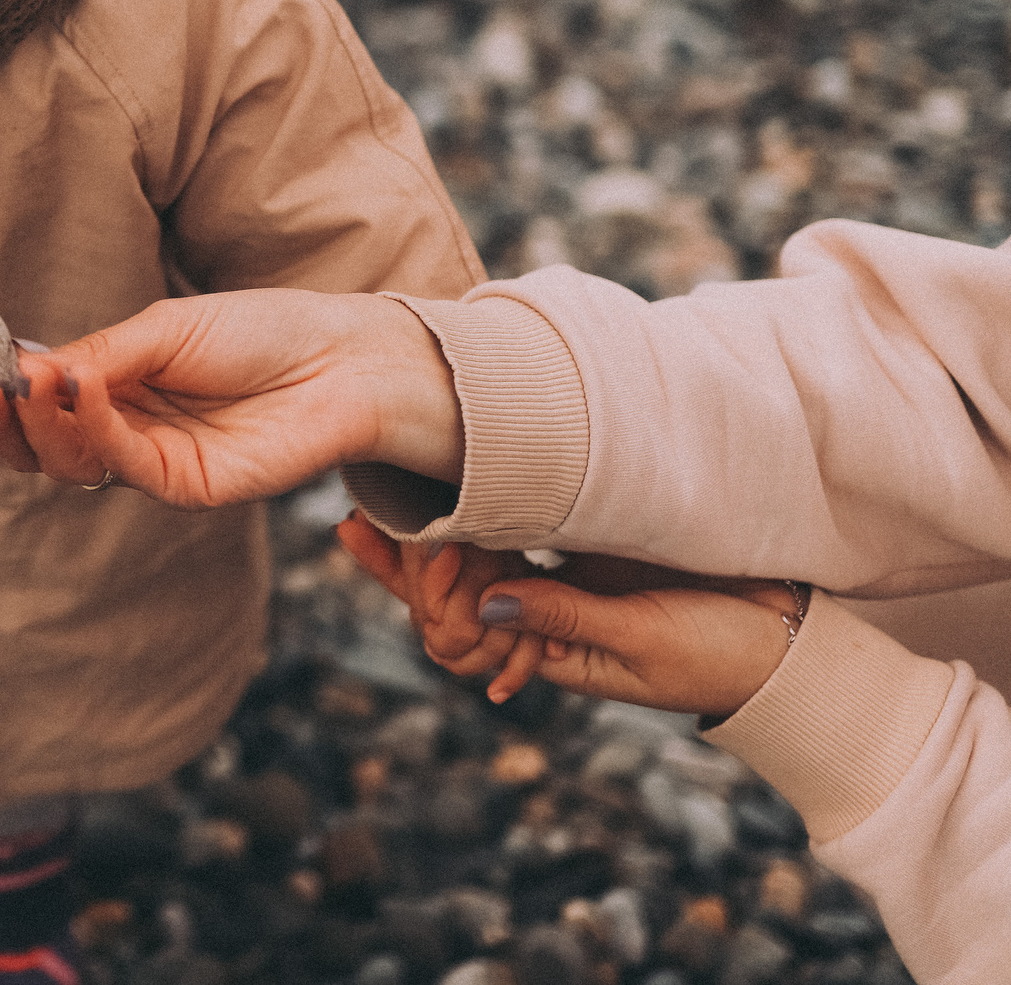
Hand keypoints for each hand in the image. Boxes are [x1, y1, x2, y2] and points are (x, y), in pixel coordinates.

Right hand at [0, 289, 462, 506]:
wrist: (339, 359)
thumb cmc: (258, 332)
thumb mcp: (162, 330)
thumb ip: (97, 357)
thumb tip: (24, 369)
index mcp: (110, 388)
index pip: (32, 399)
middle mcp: (122, 431)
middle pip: (37, 445)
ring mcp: (150, 464)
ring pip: (69, 462)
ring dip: (36, 423)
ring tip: (23, 380)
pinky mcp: (185, 488)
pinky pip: (121, 465)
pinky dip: (92, 428)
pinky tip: (78, 389)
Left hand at [337, 512, 797, 716]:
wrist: (789, 640)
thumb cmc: (721, 652)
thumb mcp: (641, 640)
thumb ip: (566, 620)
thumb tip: (488, 607)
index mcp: (548, 655)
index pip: (457, 632)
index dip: (416, 595)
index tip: (391, 547)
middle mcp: (544, 618)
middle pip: (452, 592)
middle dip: (403, 563)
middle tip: (350, 520)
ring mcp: (565, 580)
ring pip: (478, 555)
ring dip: (431, 531)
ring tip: (372, 499)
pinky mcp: (592, 547)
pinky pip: (522, 528)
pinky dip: (482, 510)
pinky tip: (447, 485)